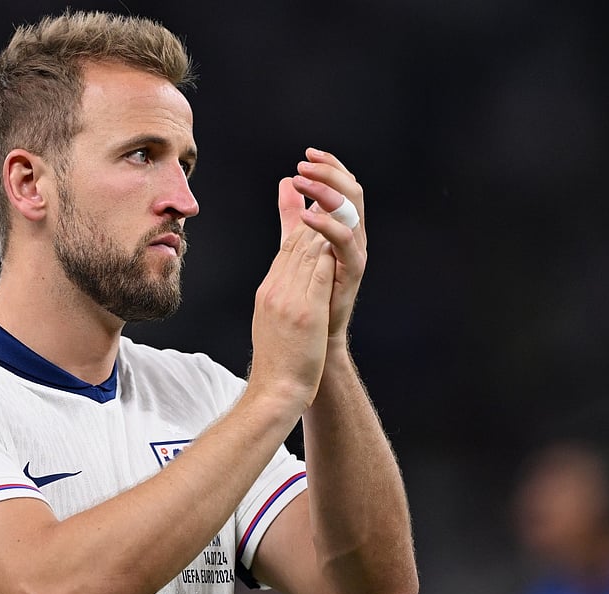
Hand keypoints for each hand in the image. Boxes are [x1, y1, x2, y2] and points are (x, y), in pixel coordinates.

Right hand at [248, 218, 336, 415]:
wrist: (276, 389)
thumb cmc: (279, 360)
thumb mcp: (275, 321)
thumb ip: (283, 292)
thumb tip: (287, 280)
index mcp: (269, 291)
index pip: (287, 248)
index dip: (302, 222)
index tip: (315, 203)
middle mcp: (275, 289)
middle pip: (296, 242)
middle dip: (313, 213)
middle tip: (326, 189)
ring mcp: (288, 298)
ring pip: (306, 250)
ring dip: (322, 223)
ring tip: (336, 202)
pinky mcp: (304, 309)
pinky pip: (317, 270)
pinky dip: (327, 248)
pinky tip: (339, 234)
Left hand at [277, 148, 366, 341]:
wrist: (312, 333)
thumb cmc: (307, 290)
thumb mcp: (295, 243)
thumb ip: (292, 213)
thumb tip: (285, 183)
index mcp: (342, 225)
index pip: (343, 186)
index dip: (329, 167)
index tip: (308, 154)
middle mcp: (353, 235)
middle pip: (352, 191)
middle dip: (329, 173)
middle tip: (304, 165)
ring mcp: (355, 252)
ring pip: (351, 209)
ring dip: (325, 190)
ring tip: (302, 181)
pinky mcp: (352, 270)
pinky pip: (344, 240)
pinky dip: (326, 224)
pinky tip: (306, 215)